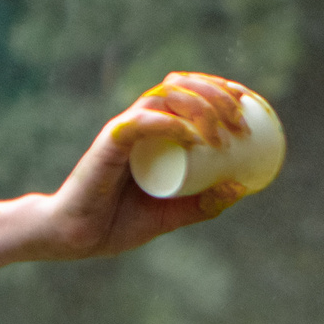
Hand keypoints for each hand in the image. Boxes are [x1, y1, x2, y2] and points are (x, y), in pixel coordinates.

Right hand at [34, 72, 264, 260]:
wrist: (75, 237)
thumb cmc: (116, 222)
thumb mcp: (171, 215)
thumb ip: (203, 204)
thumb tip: (243, 187)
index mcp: (153, 129)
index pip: (188, 90)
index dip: (220, 88)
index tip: (249, 102)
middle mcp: (138, 121)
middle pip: (182, 86)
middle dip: (218, 96)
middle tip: (242, 125)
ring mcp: (124, 129)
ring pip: (165, 96)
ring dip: (201, 107)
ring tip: (224, 133)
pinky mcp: (109, 144)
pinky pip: (141, 122)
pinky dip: (170, 123)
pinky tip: (192, 136)